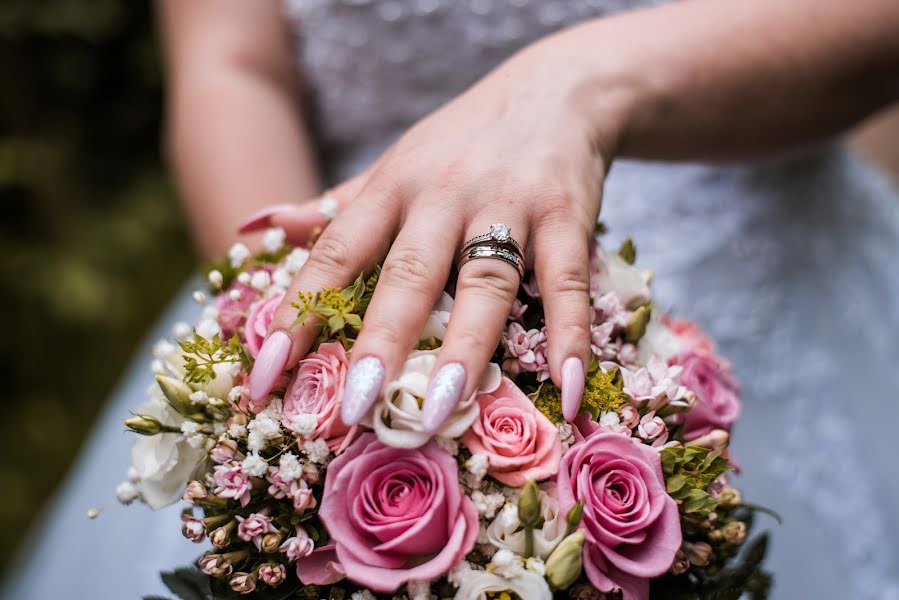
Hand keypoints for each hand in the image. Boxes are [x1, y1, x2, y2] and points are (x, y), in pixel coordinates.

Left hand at [240, 42, 626, 429]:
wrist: (554, 91)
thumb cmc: (461, 143)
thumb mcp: (394, 164)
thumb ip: (335, 204)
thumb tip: (260, 227)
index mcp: (392, 187)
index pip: (336, 253)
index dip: (299, 313)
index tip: (267, 374)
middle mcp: (444, 195)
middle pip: (409, 273)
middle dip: (380, 341)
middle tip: (354, 408)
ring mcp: (509, 206)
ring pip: (485, 281)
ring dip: (466, 349)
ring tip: (440, 411)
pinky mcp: (566, 217)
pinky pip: (566, 282)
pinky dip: (569, 333)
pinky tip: (567, 385)